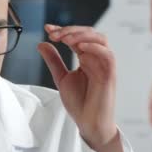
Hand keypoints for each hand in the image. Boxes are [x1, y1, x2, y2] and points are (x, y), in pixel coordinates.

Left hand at [37, 24, 117, 149]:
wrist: (89, 123)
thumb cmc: (79, 102)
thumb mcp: (61, 78)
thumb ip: (54, 61)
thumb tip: (42, 43)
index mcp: (86, 57)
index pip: (76, 37)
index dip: (63, 29)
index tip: (47, 28)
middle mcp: (97, 58)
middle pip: (89, 33)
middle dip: (70, 30)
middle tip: (53, 34)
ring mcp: (104, 65)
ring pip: (100, 39)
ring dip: (82, 35)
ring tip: (65, 38)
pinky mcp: (110, 74)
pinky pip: (107, 55)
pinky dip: (94, 47)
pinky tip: (80, 47)